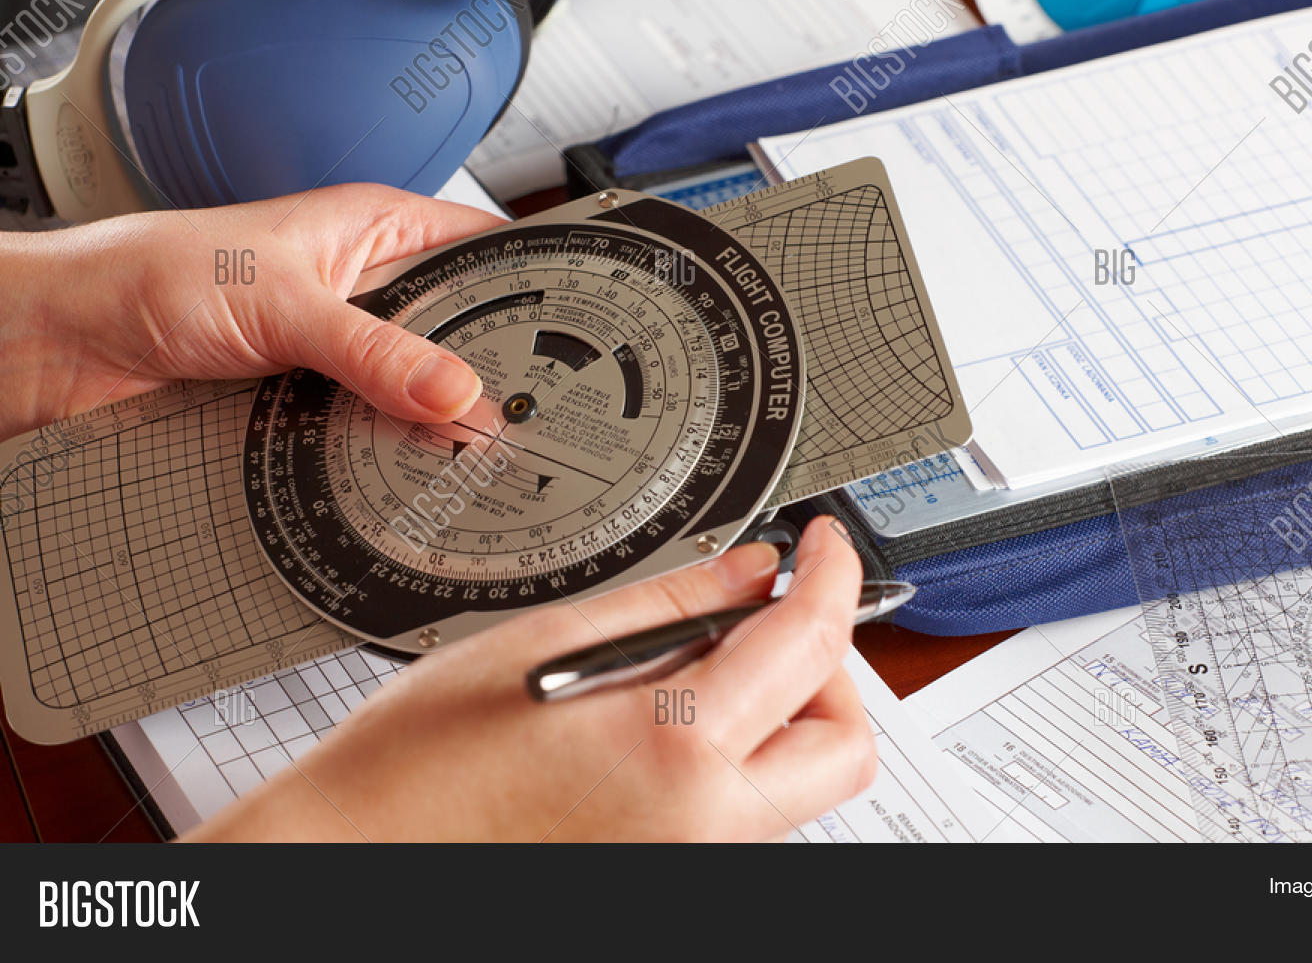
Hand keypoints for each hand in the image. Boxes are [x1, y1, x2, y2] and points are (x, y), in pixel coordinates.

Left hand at [0, 183, 498, 440]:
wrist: (59, 344)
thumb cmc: (149, 274)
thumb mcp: (284, 303)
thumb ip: (376, 351)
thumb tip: (457, 392)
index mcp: (372, 230)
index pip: (481, 249)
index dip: (532, 283)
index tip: (577, 328)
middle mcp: (362, 288)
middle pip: (458, 330)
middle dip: (491, 368)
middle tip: (534, 411)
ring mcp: (338, 350)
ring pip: (416, 387)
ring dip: (435, 418)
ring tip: (479, 450)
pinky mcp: (309, 402)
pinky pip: (371, 430)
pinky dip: (389, 452)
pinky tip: (410, 470)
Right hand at [186, 517, 877, 841]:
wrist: (356, 858)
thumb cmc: (418, 765)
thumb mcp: (545, 646)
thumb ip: (668, 605)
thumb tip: (751, 573)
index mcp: (675, 754)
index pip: (810, 647)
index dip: (834, 578)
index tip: (827, 548)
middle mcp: (704, 829)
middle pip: (842, 746)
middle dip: (828, 667)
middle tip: (770, 617)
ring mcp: (692, 863)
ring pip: (800, 784)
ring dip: (782, 711)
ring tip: (697, 662)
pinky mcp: (672, 876)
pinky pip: (747, 814)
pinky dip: (739, 755)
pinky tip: (666, 716)